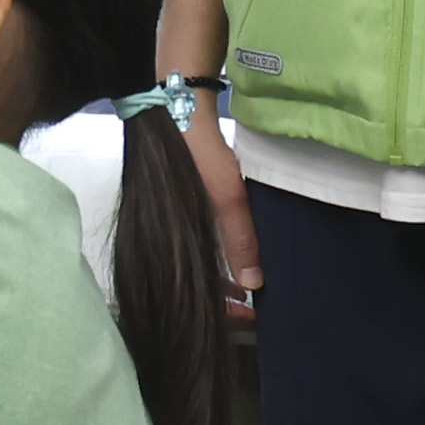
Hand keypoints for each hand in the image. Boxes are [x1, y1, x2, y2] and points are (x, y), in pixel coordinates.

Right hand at [179, 114, 262, 325]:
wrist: (173, 110)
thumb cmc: (196, 155)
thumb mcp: (226, 196)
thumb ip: (239, 239)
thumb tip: (253, 285)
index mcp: (173, 243)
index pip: (197, 294)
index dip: (224, 311)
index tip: (252, 313)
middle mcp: (166, 240)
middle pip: (197, 282)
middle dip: (227, 296)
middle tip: (258, 299)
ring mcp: (171, 226)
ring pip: (200, 264)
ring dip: (225, 276)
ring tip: (255, 278)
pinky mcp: (179, 211)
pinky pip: (201, 245)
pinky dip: (219, 256)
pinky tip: (240, 252)